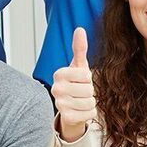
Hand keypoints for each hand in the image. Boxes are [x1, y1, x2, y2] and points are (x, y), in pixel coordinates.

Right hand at [52, 27, 95, 142]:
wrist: (70, 107)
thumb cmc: (76, 83)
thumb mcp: (78, 66)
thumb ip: (79, 48)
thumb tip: (80, 29)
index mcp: (59, 74)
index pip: (86, 76)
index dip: (88, 79)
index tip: (80, 80)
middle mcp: (56, 89)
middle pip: (89, 90)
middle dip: (89, 92)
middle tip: (80, 92)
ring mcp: (59, 104)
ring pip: (90, 102)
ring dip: (90, 103)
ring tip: (81, 101)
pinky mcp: (66, 117)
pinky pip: (90, 114)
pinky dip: (90, 113)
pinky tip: (81, 111)